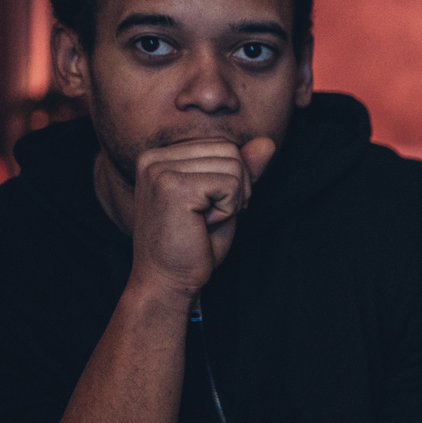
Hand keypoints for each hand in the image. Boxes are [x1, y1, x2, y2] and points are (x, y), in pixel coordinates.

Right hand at [127, 137, 275, 299]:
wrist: (167, 281)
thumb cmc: (194, 245)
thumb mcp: (224, 200)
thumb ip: (242, 169)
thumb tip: (268, 142)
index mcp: (159, 155)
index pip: (222, 145)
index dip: (232, 180)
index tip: (209, 208)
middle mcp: (153, 156)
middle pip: (230, 151)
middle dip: (236, 188)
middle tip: (209, 217)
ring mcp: (159, 169)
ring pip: (233, 166)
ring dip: (231, 200)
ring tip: (203, 221)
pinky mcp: (172, 186)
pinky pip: (230, 184)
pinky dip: (228, 210)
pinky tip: (202, 225)